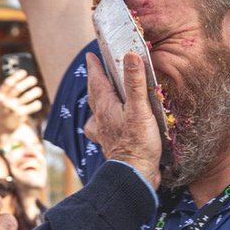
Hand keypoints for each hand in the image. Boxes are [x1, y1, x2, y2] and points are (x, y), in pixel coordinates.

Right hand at [0, 70, 43, 136]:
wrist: (0, 129)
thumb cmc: (3, 110)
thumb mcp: (0, 100)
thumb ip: (7, 90)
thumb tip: (21, 75)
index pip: (8, 83)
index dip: (17, 76)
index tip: (24, 72)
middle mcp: (5, 101)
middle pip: (18, 88)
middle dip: (28, 82)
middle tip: (34, 80)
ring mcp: (12, 109)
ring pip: (27, 96)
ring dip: (35, 92)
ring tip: (38, 90)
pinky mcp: (20, 116)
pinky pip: (32, 107)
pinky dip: (37, 104)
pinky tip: (37, 103)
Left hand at [84, 52, 161, 188]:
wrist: (134, 175)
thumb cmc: (137, 143)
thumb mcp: (139, 109)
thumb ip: (135, 82)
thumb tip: (130, 55)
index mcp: (105, 106)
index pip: (96, 80)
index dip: (94, 66)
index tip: (90, 55)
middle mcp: (101, 118)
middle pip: (94, 94)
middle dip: (95, 80)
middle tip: (96, 70)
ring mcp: (104, 132)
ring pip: (96, 112)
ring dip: (97, 100)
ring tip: (100, 95)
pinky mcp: (111, 144)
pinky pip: (102, 129)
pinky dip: (103, 123)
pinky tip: (107, 125)